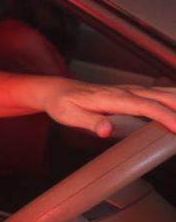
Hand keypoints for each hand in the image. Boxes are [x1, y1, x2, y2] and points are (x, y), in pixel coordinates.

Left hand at [41, 80, 175, 137]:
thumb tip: (106, 130)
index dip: (165, 117)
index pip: (146, 106)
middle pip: (162, 97)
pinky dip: (174, 100)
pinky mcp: (133, 93)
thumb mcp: (70, 116)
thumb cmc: (63, 104)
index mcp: (113, 98)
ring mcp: (131, 90)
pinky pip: (160, 95)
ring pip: (164, 93)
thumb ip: (90, 122)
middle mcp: (125, 91)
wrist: (58, 91)